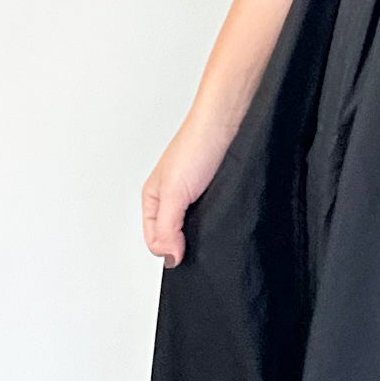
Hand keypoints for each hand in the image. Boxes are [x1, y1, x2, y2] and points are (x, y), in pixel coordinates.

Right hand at [141, 117, 231, 267]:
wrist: (227, 124)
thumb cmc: (196, 146)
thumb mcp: (174, 193)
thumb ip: (167, 227)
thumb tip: (168, 256)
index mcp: (153, 198)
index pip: (153, 240)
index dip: (167, 250)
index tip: (183, 254)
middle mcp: (171, 198)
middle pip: (171, 236)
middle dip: (182, 245)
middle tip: (196, 245)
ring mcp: (193, 197)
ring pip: (192, 229)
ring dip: (201, 234)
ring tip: (210, 230)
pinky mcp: (213, 193)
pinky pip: (211, 218)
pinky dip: (215, 223)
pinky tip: (222, 219)